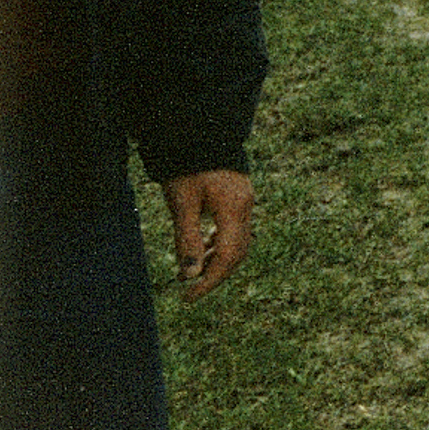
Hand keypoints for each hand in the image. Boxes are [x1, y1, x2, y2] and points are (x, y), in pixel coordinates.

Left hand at [161, 169, 252, 299]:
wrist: (200, 133)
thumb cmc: (188, 167)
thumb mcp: (182, 204)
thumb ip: (187, 240)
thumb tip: (189, 275)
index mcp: (235, 208)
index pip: (227, 256)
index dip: (210, 280)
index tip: (190, 296)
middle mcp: (246, 206)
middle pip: (238, 252)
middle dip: (215, 274)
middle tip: (191, 290)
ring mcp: (246, 200)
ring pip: (238, 242)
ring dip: (217, 260)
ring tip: (192, 271)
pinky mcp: (240, 197)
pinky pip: (235, 229)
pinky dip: (219, 244)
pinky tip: (202, 247)